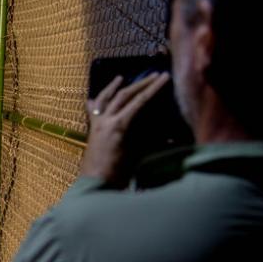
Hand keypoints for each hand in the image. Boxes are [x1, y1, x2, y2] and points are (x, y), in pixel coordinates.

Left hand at [81, 72, 170, 186]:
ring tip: (120, 77)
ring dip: (113, 87)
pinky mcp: (91, 130)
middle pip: (124, 95)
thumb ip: (153, 141)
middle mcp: (105, 121)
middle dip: (140, 84)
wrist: (95, 185)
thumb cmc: (119, 174)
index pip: (139, 101)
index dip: (153, 88)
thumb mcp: (139, 155)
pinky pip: (92, 110)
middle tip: (154, 75)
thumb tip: (171, 134)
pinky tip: (96, 97)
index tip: (164, 77)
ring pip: (104, 99)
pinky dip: (97, 101)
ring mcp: (96, 124)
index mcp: (119, 126)